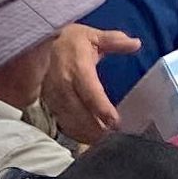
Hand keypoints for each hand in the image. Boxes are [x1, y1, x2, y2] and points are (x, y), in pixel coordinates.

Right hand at [41, 23, 137, 143]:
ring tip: (103, 142)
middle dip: (96, 128)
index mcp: (76, 67)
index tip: (115, 122)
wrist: (42, 44)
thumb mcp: (93, 36)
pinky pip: (63, 122)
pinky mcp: (50, 103)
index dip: (102, 109)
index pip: (90, 92)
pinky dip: (76, 132)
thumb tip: (136, 43)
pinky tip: (88, 138)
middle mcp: (63, 84)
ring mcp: (54, 96)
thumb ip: (115, 41)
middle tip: (112, 138)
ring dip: (87, 133)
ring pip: (70, 120)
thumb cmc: (72, 42)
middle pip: (80, 112)